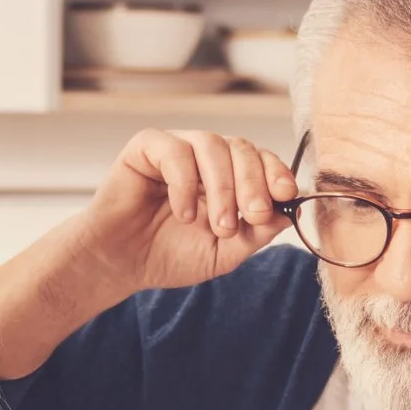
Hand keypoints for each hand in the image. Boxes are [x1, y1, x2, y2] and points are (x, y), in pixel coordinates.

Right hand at [68, 129, 296, 301]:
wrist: (122, 264)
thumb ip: (256, 233)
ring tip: (218, 225)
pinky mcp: (146, 147)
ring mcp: (176, 148)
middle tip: (253, 215)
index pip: (261, 160)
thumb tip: (288, 212)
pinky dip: (185, 183)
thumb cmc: (169, 255)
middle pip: (241, 148)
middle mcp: (205, 157)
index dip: (276, 173)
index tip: (286, 195)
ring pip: (212, 145)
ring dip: (222, 187)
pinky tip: (182, 213)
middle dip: (253, 183)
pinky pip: (174, 150)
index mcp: (228, 177)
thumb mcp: (224, 252)